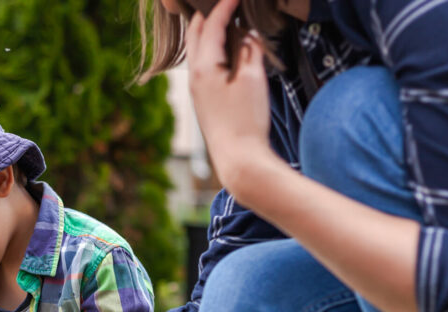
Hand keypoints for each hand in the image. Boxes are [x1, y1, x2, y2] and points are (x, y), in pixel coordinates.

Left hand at [185, 0, 272, 194]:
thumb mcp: (253, 79)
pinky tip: (227, 52)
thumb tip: (248, 34)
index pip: (212, 24)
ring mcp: (196, 91)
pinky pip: (203, 66)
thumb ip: (251, 50)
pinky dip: (213, 51)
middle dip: (209, 14)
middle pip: (196, 34)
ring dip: (209, 33)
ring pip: (198, 51)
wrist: (239, 160)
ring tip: (226, 21)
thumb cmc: (247, 121)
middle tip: (224, 4)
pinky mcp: (203, 102)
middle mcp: (194, 77)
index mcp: (204, 67)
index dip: (224, 5)